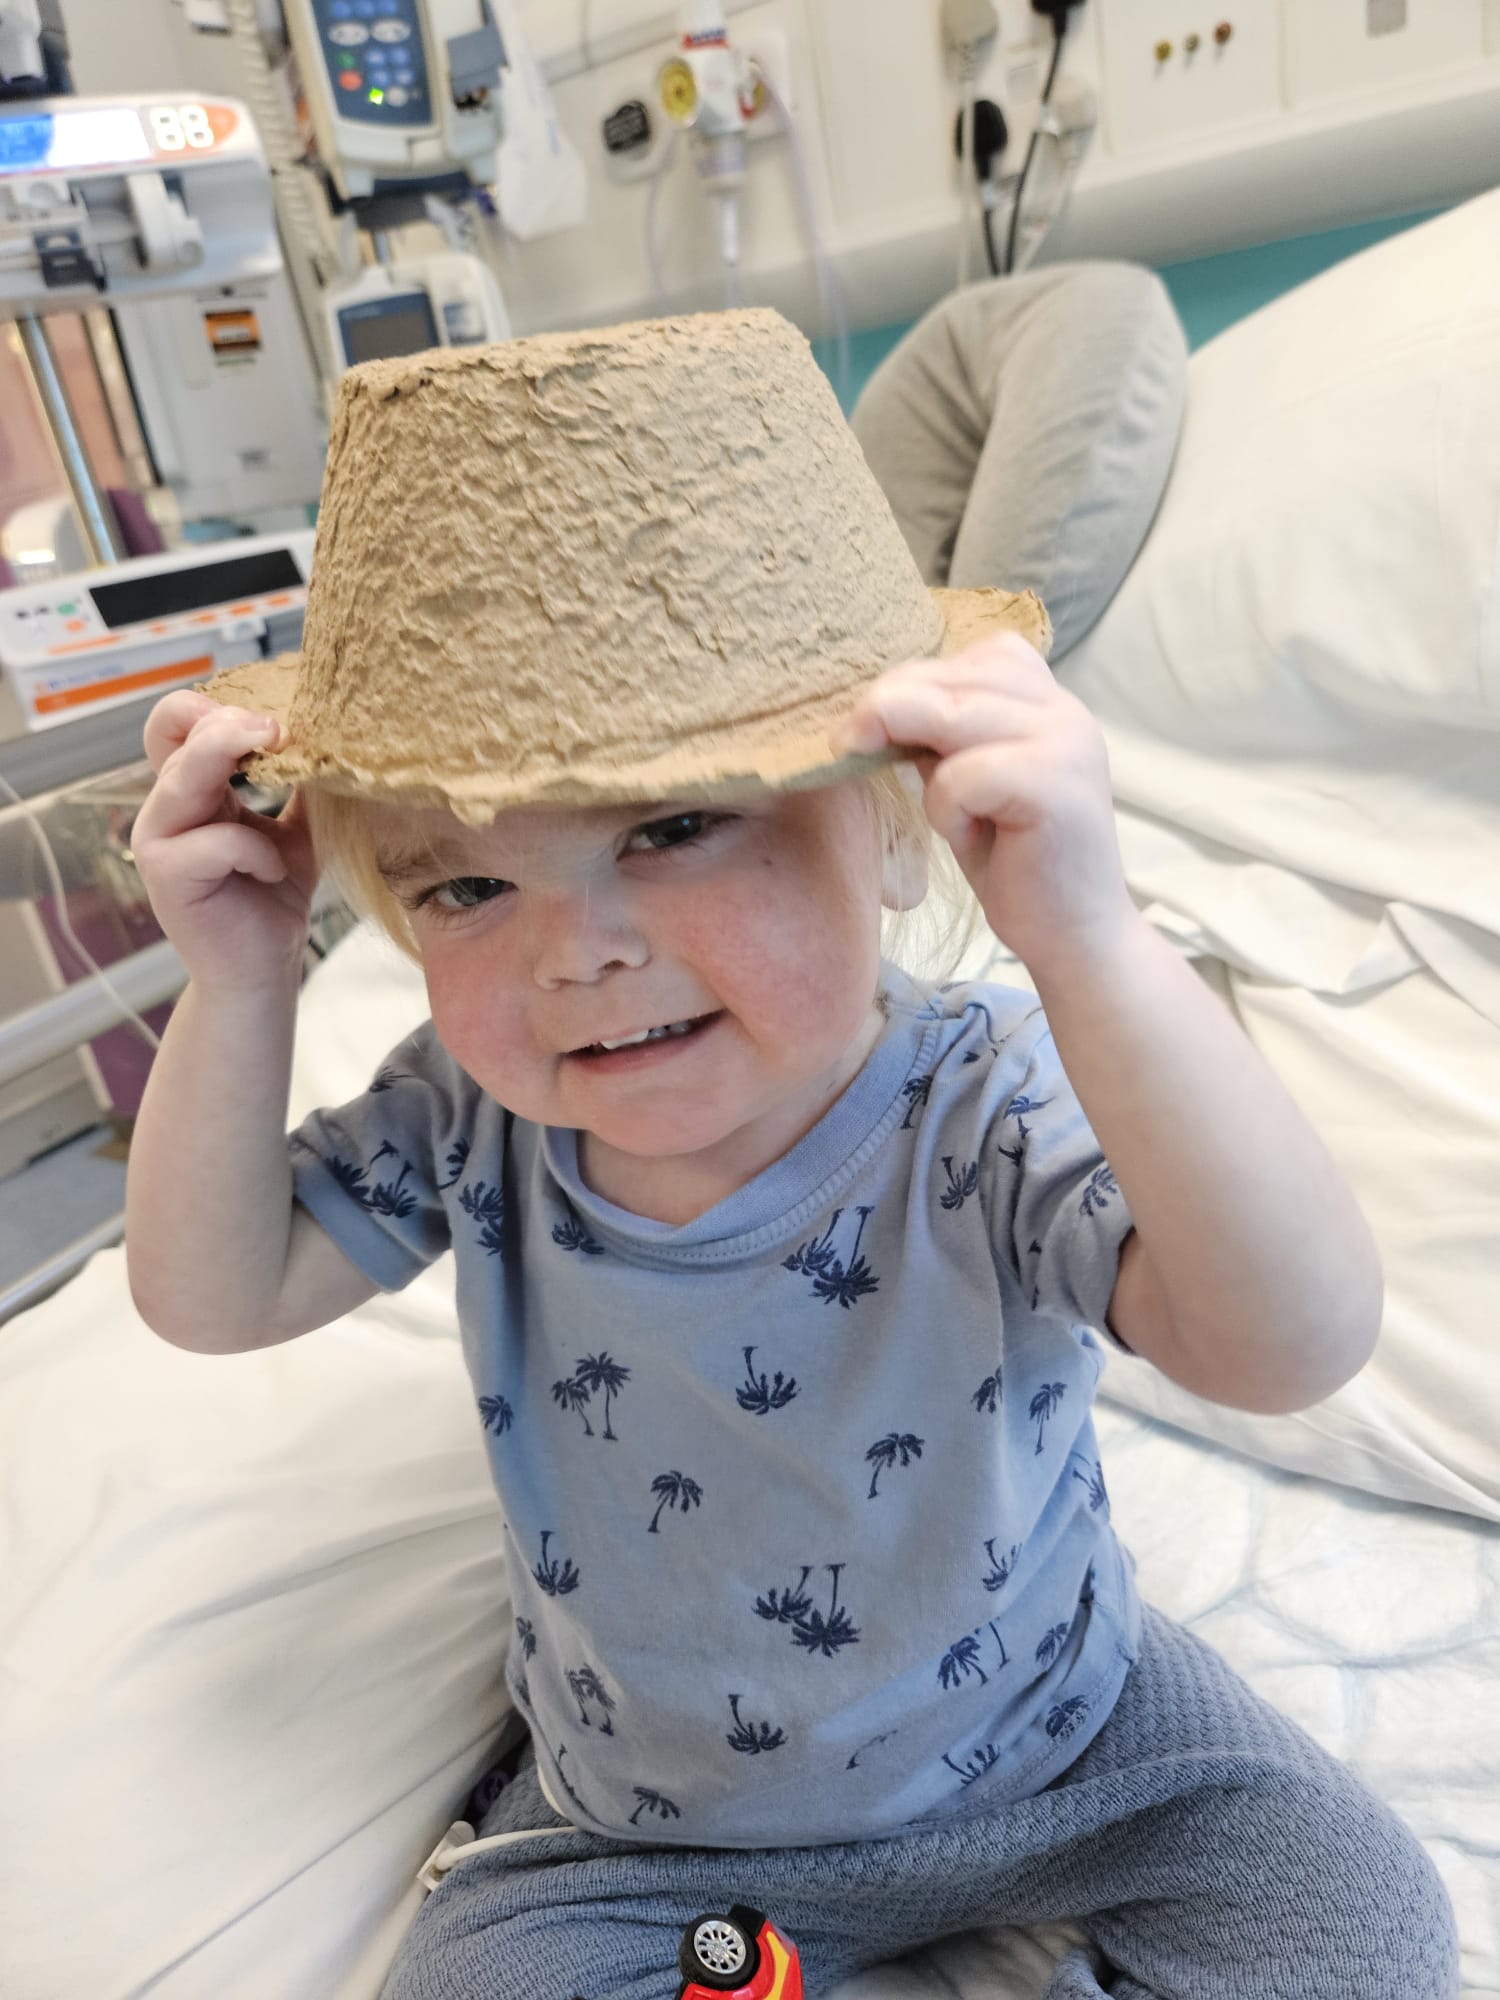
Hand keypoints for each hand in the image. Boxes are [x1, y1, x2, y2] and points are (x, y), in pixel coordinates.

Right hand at [132, 690, 318, 993]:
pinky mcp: (167, 876)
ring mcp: (158, 840)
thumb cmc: (274, 896)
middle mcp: (167, 807)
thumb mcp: (295, 829)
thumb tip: (334, 737)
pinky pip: (212, 841)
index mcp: (193, 788)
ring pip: (185, 776)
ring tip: (286, 767)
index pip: (177, 722)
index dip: (215, 705)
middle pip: (180, 735)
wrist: (265, 967)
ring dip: (236, 762)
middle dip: (235, 723)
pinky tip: (273, 871)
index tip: (274, 717)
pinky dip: (252, 849)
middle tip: (284, 729)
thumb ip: (301, 785)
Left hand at [830, 634, 1137, 978]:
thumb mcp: (968, 784)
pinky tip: (973, 838)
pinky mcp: (1053, 785)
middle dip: (886, 710)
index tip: (871, 730)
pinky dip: (946, 811)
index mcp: (1047, 701)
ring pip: (948, 715)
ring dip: (925, 770)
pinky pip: (961, 777)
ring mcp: (1065, 741)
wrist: (1075, 937)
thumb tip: (875, 707)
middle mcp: (1063, 709)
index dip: (910, 684)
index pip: (968, 656)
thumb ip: (941, 737)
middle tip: (848, 748)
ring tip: (952, 816)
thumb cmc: (1016, 864)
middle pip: (949, 676)